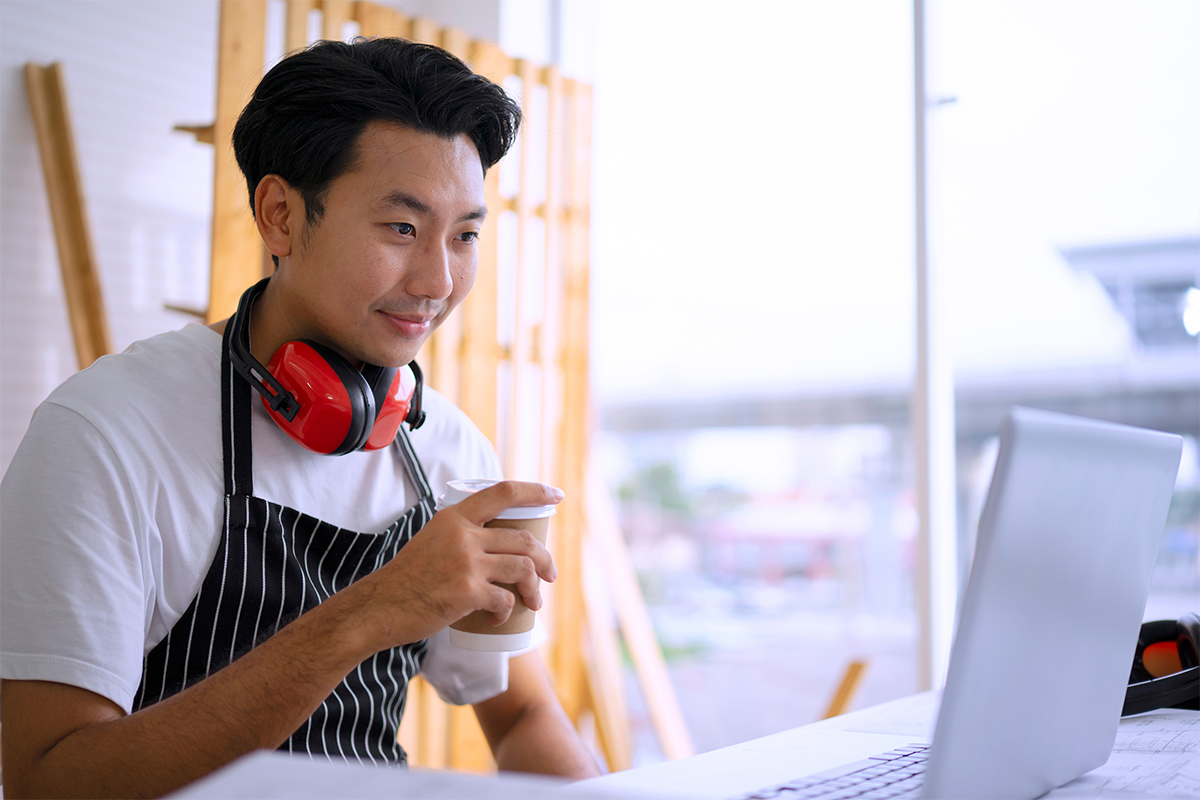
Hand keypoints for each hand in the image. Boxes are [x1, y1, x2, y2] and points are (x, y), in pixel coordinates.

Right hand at [346, 480, 561, 650]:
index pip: (504, 492)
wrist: (379, 607)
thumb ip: (461, 534)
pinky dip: (507, 611)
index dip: (536, 491)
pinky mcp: (467, 592)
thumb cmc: (407, 578)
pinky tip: (498, 617)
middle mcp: (463, 534)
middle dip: (546, 559)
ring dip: (535, 588)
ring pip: (523, 568)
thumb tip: (497, 541)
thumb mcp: (433, 539)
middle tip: (550, 574)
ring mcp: (466, 563)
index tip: (557, 496)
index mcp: (455, 517)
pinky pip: (505, 599)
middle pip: (524, 539)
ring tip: (534, 602)